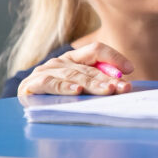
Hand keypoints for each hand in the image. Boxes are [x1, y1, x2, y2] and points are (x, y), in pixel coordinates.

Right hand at [17, 42, 133, 95]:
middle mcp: (60, 61)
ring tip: (108, 89)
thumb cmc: (59, 97)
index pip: (96, 49)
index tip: (130, 69)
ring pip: (74, 76)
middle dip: (108, 78)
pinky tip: (77, 91)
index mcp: (74, 57)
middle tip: (123, 86)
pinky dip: (65, 87)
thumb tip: (124, 82)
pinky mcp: (32, 84)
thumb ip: (99, 81)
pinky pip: (51, 84)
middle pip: (89, 67)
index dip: (114, 57)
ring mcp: (45, 71)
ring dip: (93, 84)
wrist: (27, 107)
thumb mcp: (81, 85)